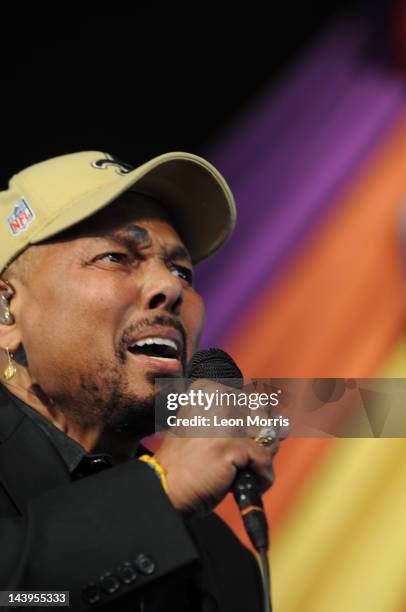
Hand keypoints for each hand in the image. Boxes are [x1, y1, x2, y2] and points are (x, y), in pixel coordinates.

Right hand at [154, 380, 276, 516]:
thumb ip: (248, 421)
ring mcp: (225, 419)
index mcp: (209, 388)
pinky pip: (265, 460)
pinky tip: (239, 483)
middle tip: (239, 456)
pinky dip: (260, 477)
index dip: (255, 420)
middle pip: (265, 413)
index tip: (242, 435)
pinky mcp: (232, 444)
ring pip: (269, 435)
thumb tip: (286, 424)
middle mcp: (217, 396)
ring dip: (261, 457)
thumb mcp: (213, 430)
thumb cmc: (190, 463)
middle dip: (261, 437)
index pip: (254, 395)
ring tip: (238, 469)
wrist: (166, 488)